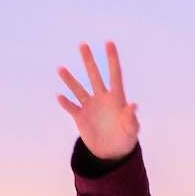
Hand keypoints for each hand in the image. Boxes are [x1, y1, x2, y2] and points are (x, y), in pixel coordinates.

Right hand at [57, 41, 139, 159]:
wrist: (112, 152)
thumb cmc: (126, 139)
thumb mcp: (131, 130)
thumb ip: (131, 118)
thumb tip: (134, 104)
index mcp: (116, 98)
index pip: (114, 75)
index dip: (112, 59)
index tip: (109, 43)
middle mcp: (102, 99)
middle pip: (95, 76)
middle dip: (89, 61)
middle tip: (83, 44)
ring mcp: (90, 107)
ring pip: (79, 89)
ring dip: (70, 80)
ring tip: (61, 68)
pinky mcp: (80, 117)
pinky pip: (71, 107)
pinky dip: (66, 102)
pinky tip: (60, 96)